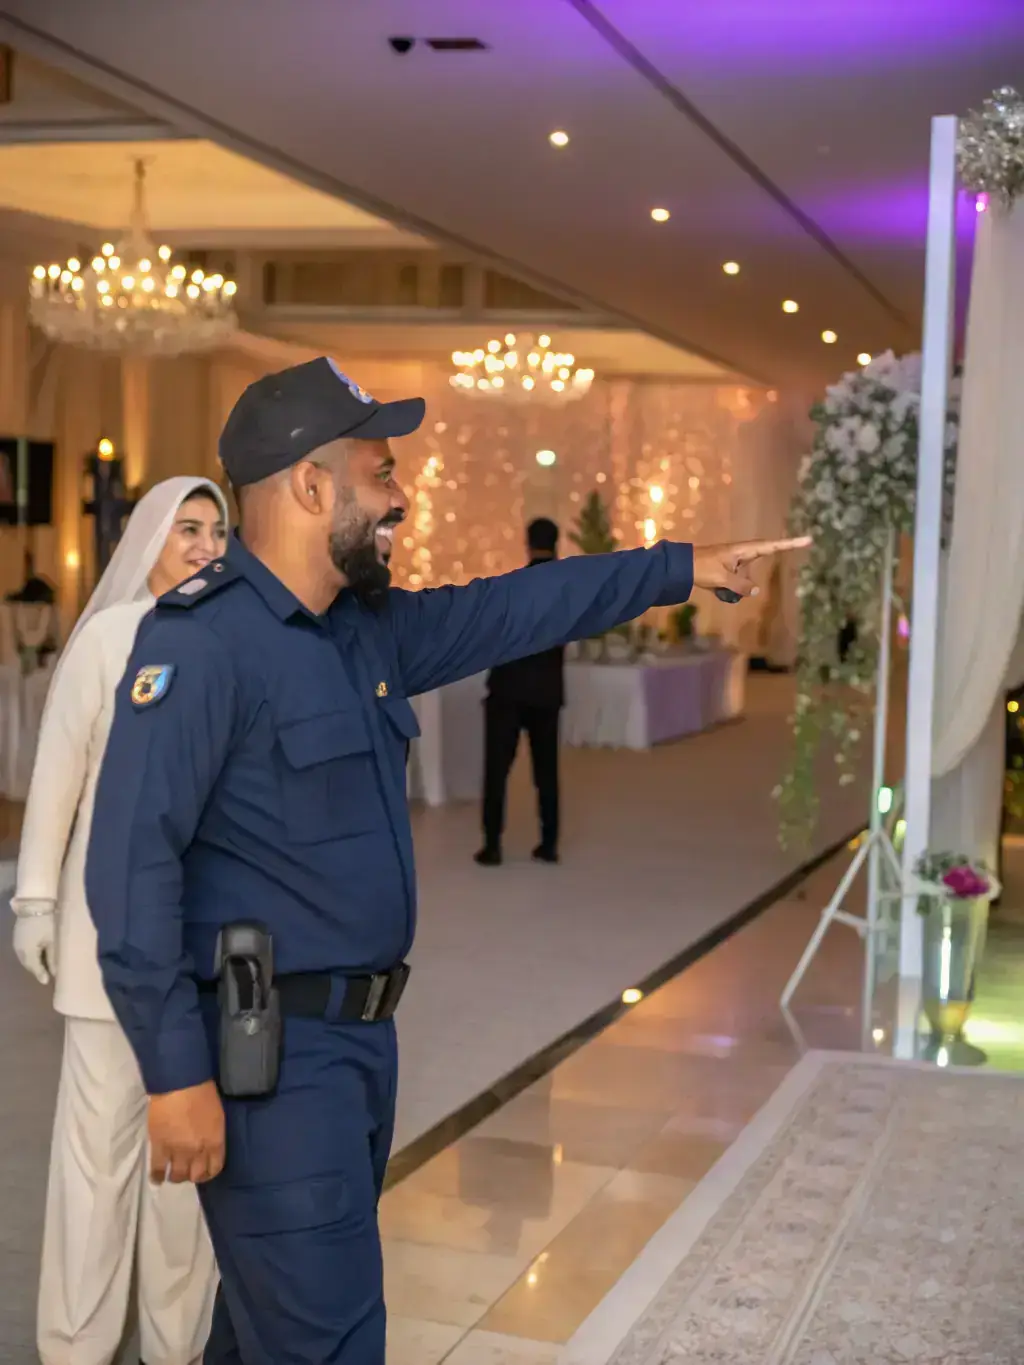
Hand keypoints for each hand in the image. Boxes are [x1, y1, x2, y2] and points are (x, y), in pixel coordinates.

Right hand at [12, 910, 56, 984]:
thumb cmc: (46, 922)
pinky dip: (30, 955)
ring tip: (42, 966)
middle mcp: (18, 950)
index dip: (41, 975)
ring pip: (24, 958)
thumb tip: (54, 972)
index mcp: (27, 952)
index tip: (48, 982)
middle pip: (28, 964)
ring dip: (33, 962)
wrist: (34, 902)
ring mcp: (15, 942)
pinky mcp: (16, 936)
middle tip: (45, 975)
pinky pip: (22, 951)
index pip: (34, 968)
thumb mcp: (52, 941)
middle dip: (36, 970)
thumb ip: (52, 958)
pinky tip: (36, 954)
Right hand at [149, 1080, 225, 1184]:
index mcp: (215, 1142)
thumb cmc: (203, 1093)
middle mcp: (198, 1151)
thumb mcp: (217, 1116)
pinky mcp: (159, 1147)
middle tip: (189, 1171)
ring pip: (178, 1176)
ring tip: (174, 1173)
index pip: (215, 1167)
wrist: (180, 1083)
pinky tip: (157, 1179)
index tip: (205, 1171)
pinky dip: (157, 1176)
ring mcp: (178, 1151)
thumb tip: (208, 1144)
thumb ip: (214, 1134)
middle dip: (193, 1175)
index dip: (209, 1172)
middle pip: (197, 1175)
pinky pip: (158, 1169)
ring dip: (177, 1177)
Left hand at [692, 536, 810, 598]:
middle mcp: (741, 554)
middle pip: (756, 565)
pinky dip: (728, 590)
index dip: (789, 544)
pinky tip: (716, 590)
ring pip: (744, 579)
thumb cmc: (702, 568)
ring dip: (735, 588)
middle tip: (750, 575)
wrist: (680, 567)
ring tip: (717, 587)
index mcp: (742, 550)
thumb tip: (755, 591)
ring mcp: (734, 563)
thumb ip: (741, 585)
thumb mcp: (722, 578)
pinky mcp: (726, 570)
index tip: (807, 539)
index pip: (771, 546)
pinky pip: (735, 584)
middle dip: (753, 575)